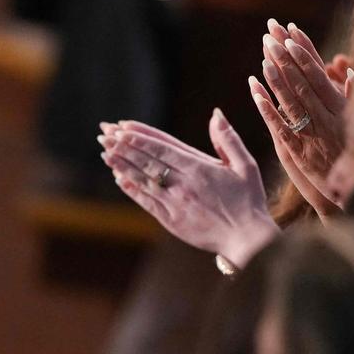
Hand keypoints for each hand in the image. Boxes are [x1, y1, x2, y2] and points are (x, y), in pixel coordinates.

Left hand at [98, 110, 279, 267]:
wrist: (246, 239)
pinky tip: (120, 178)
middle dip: (124, 145)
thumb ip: (228, 139)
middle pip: (148, 160)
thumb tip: (216, 114)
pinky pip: (147, 202)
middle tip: (104, 133)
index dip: (140, 136)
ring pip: (143, 179)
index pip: (163, 147)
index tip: (122, 126)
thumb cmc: (248, 201)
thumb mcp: (245, 166)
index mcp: (200, 168)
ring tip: (105, 152)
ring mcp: (175, 203)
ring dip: (122, 164)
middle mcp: (184, 184)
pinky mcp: (171, 220)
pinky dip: (132, 189)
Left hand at [252, 20, 350, 208]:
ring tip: (263, 55)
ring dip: (276, 77)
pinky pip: (280, 126)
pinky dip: (267, 107)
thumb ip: (350, 96)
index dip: (304, 51)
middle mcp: (325, 117)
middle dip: (286, 56)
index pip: (318, 73)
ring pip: (291, 100)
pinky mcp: (298, 152)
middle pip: (302, 81)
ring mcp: (310, 134)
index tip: (291, 31)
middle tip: (270, 33)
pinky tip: (255, 90)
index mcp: (339, 108)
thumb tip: (347, 69)